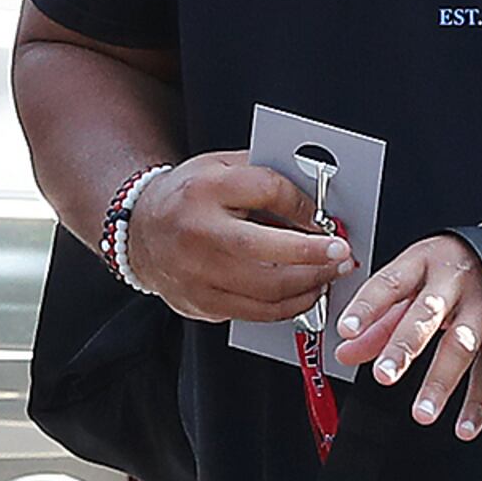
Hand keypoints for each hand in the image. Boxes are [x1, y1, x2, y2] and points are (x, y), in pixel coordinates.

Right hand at [127, 152, 355, 324]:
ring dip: (309, 283)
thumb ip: (263, 177)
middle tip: (342, 253)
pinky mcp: (201, 303)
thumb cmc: (187, 198)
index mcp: (204, 189)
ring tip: (330, 274)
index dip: (306, 205)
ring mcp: (196, 274)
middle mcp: (197, 233)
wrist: (139, 232)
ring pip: (267, 288)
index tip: (327, 218)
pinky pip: (256, 312)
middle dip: (315, 254)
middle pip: (268, 249)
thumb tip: (316, 201)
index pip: (268, 192)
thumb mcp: (220, 168)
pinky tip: (305, 294)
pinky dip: (289, 306)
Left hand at [330, 216, 481, 439]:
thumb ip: (383, 317)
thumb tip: (344, 351)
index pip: (391, 282)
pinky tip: (465, 424)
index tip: (346, 330)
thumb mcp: (422, 280)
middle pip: (427, 314)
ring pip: (463, 345)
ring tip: (423, 412)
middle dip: (404, 346)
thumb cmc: (469, 264)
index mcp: (426, 261)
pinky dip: (481, 401)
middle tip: (384, 374)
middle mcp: (456, 280)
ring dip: (441, 381)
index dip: (368, 306)